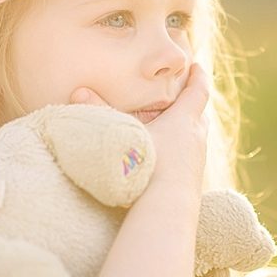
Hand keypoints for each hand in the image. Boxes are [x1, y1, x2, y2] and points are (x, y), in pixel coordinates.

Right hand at [69, 64, 209, 191]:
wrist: (166, 210)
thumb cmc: (146, 167)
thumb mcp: (121, 135)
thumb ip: (98, 112)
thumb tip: (77, 90)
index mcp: (183, 120)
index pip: (197, 91)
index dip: (197, 77)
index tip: (197, 67)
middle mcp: (195, 139)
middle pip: (199, 114)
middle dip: (192, 103)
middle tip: (184, 95)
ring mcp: (197, 162)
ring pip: (195, 138)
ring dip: (187, 129)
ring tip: (173, 126)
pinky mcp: (193, 182)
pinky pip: (190, 158)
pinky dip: (182, 151)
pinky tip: (168, 159)